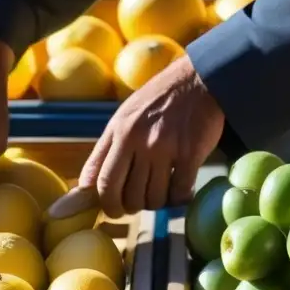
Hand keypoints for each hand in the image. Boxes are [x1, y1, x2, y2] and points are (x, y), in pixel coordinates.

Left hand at [79, 53, 223, 218]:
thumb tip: (89, 183)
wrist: (199, 79)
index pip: (98, 178)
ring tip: (162, 192)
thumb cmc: (161, 99)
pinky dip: (179, 199)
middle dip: (128, 208)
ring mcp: (163, 148)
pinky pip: (179, 192)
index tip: (110, 209)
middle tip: (137, 205)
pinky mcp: (189, 154)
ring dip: (157, 203)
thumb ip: (110, 146)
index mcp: (118, 131)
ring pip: (152, 198)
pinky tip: (182, 191)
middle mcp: (136, 140)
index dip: (102, 202)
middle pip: (123, 195)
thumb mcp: (126, 115)